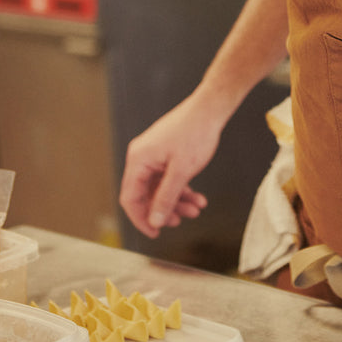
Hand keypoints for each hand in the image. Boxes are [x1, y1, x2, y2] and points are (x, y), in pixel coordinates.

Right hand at [119, 90, 224, 238]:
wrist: (210, 109)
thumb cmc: (195, 132)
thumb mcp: (182, 171)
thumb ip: (166, 197)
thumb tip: (155, 221)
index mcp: (139, 159)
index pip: (131, 198)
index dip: (141, 219)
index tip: (156, 233)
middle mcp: (142, 157)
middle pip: (146, 194)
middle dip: (164, 209)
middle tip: (181, 220)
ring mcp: (154, 155)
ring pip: (160, 187)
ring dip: (177, 200)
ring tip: (196, 209)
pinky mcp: (165, 153)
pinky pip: (169, 177)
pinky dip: (182, 188)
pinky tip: (197, 198)